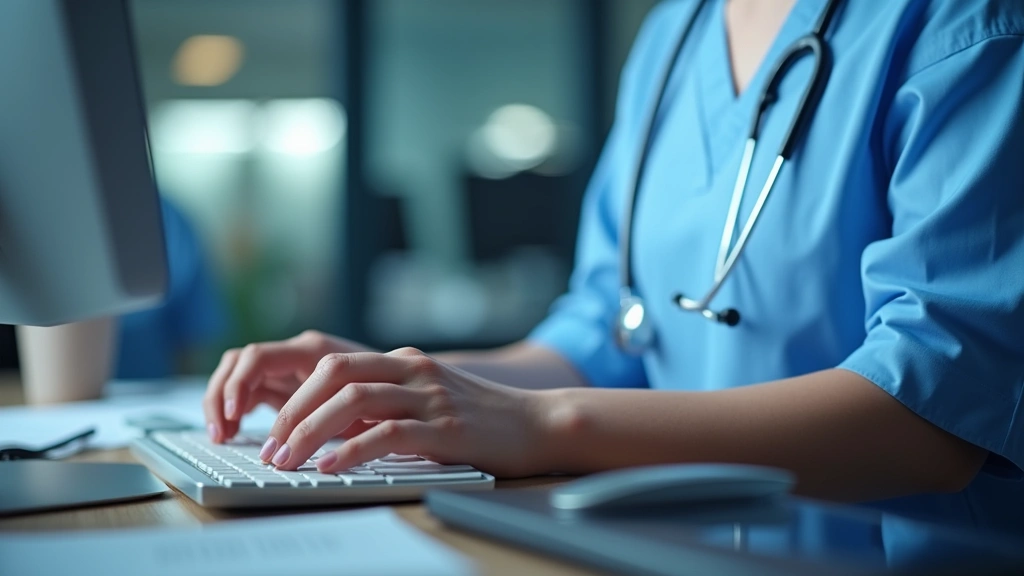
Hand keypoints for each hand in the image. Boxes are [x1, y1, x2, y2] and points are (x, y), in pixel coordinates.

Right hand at [203, 330, 375, 441]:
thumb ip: (330, 413)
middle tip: (220, 434)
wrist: (406, 387)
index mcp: (313, 350)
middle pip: (239, 362)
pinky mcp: (286, 382)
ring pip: (238, 372)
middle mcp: (297, 353)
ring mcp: (289, 366)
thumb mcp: (361, 409)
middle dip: (221, 395)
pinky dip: (236, 407)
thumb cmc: (388, 397)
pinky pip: (248, 387)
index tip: (234, 415)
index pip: (258, 357)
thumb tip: (305, 439)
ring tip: (223, 436)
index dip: (239, 384)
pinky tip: (234, 432)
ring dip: (223, 401)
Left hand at [258, 347, 552, 477]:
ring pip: (354, 401)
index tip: (274, 431)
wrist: (539, 423)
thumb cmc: (483, 419)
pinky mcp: (446, 428)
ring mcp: (430, 396)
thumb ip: (388, 405)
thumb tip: (333, 431)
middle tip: (271, 447)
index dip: (296, 397)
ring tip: (289, 460)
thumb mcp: (429, 400)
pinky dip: (351, 451)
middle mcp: (413, 371)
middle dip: (293, 411)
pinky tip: (330, 467)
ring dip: (310, 431)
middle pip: (334, 375)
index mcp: (404, 363)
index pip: (333, 367)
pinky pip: (387, 433)